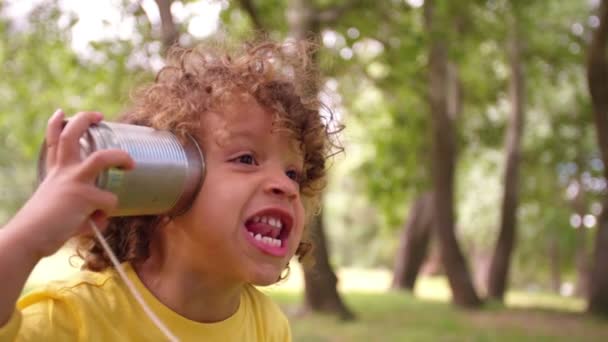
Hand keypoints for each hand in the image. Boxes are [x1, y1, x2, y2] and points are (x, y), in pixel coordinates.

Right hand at [10, 109, 134, 258]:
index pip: (54, 142)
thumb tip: (100, 217)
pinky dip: (106, 213)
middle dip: (84, 119)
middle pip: (72, 135)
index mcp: (54, 173)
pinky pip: (109, 201)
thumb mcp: (59, 210)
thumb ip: (81, 208)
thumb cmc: (44, 229)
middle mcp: (63, 172)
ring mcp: (73, 181)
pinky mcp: (84, 196)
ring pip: (102, 158)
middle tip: (99, 115)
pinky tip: (96, 222)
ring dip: (120, 157)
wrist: (28, 239)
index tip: (62, 112)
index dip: (57, 124)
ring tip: (130, 163)